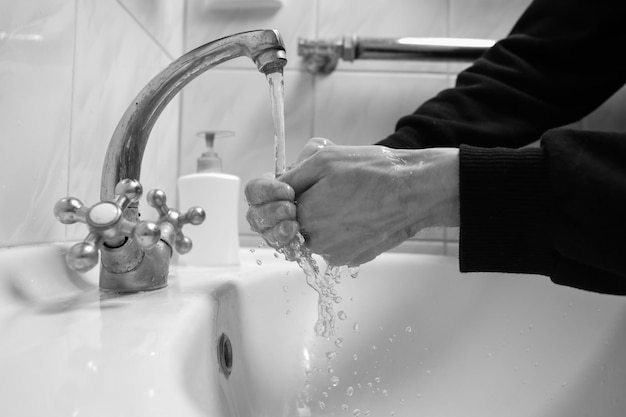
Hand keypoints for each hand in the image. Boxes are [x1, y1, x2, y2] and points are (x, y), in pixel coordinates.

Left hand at [246, 138, 459, 265]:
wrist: (414, 191)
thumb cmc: (374, 172)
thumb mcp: (324, 160)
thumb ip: (291, 177)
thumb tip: (275, 188)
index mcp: (305, 215)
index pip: (277, 211)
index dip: (288, 195)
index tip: (303, 186)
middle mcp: (317, 241)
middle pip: (295, 225)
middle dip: (305, 208)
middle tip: (331, 190)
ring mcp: (335, 253)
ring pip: (315, 236)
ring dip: (324, 220)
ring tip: (349, 199)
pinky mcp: (352, 259)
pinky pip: (335, 245)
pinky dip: (341, 231)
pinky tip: (359, 213)